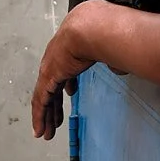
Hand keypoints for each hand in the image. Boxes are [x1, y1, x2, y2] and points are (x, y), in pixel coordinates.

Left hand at [30, 4, 100, 139]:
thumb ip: (113, 59)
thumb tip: (120, 67)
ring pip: (44, 98)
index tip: (69, 92)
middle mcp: (55, 59)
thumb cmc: (102, 32)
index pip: (65, 70)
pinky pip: (40, 103)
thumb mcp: (110, 48)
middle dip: (54, 106)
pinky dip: (39, 117)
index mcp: (70, 50)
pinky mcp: (46, 79)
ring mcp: (49, 69)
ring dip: (46, 117)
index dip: (67, 83)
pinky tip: (40, 129)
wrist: (90, 28)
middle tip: (54, 120)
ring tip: (46, 132)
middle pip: (52, 87)